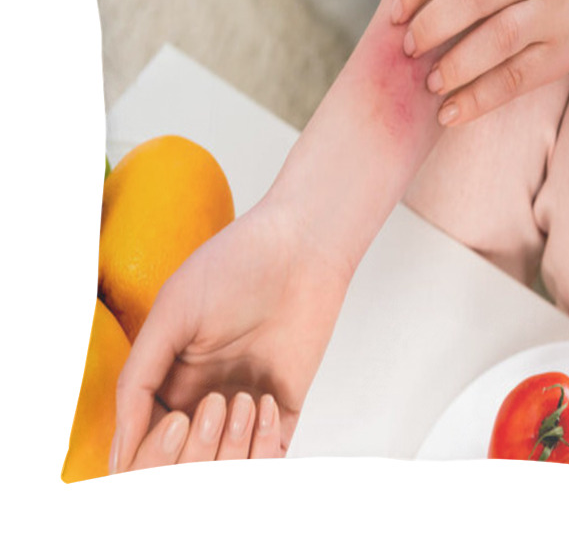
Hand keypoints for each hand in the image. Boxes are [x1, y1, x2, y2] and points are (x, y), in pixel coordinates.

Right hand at [110, 197, 351, 472]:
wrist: (301, 246)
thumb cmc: (235, 265)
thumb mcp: (173, 313)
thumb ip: (139, 380)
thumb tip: (118, 453)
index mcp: (166, 380)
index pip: (145, 447)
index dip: (152, 453)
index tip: (177, 422)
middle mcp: (202, 399)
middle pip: (183, 468)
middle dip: (195, 453)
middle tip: (213, 404)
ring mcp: (243, 405)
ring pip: (225, 470)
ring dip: (231, 448)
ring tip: (246, 400)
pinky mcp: (284, 405)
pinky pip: (271, 458)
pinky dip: (265, 446)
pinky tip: (268, 401)